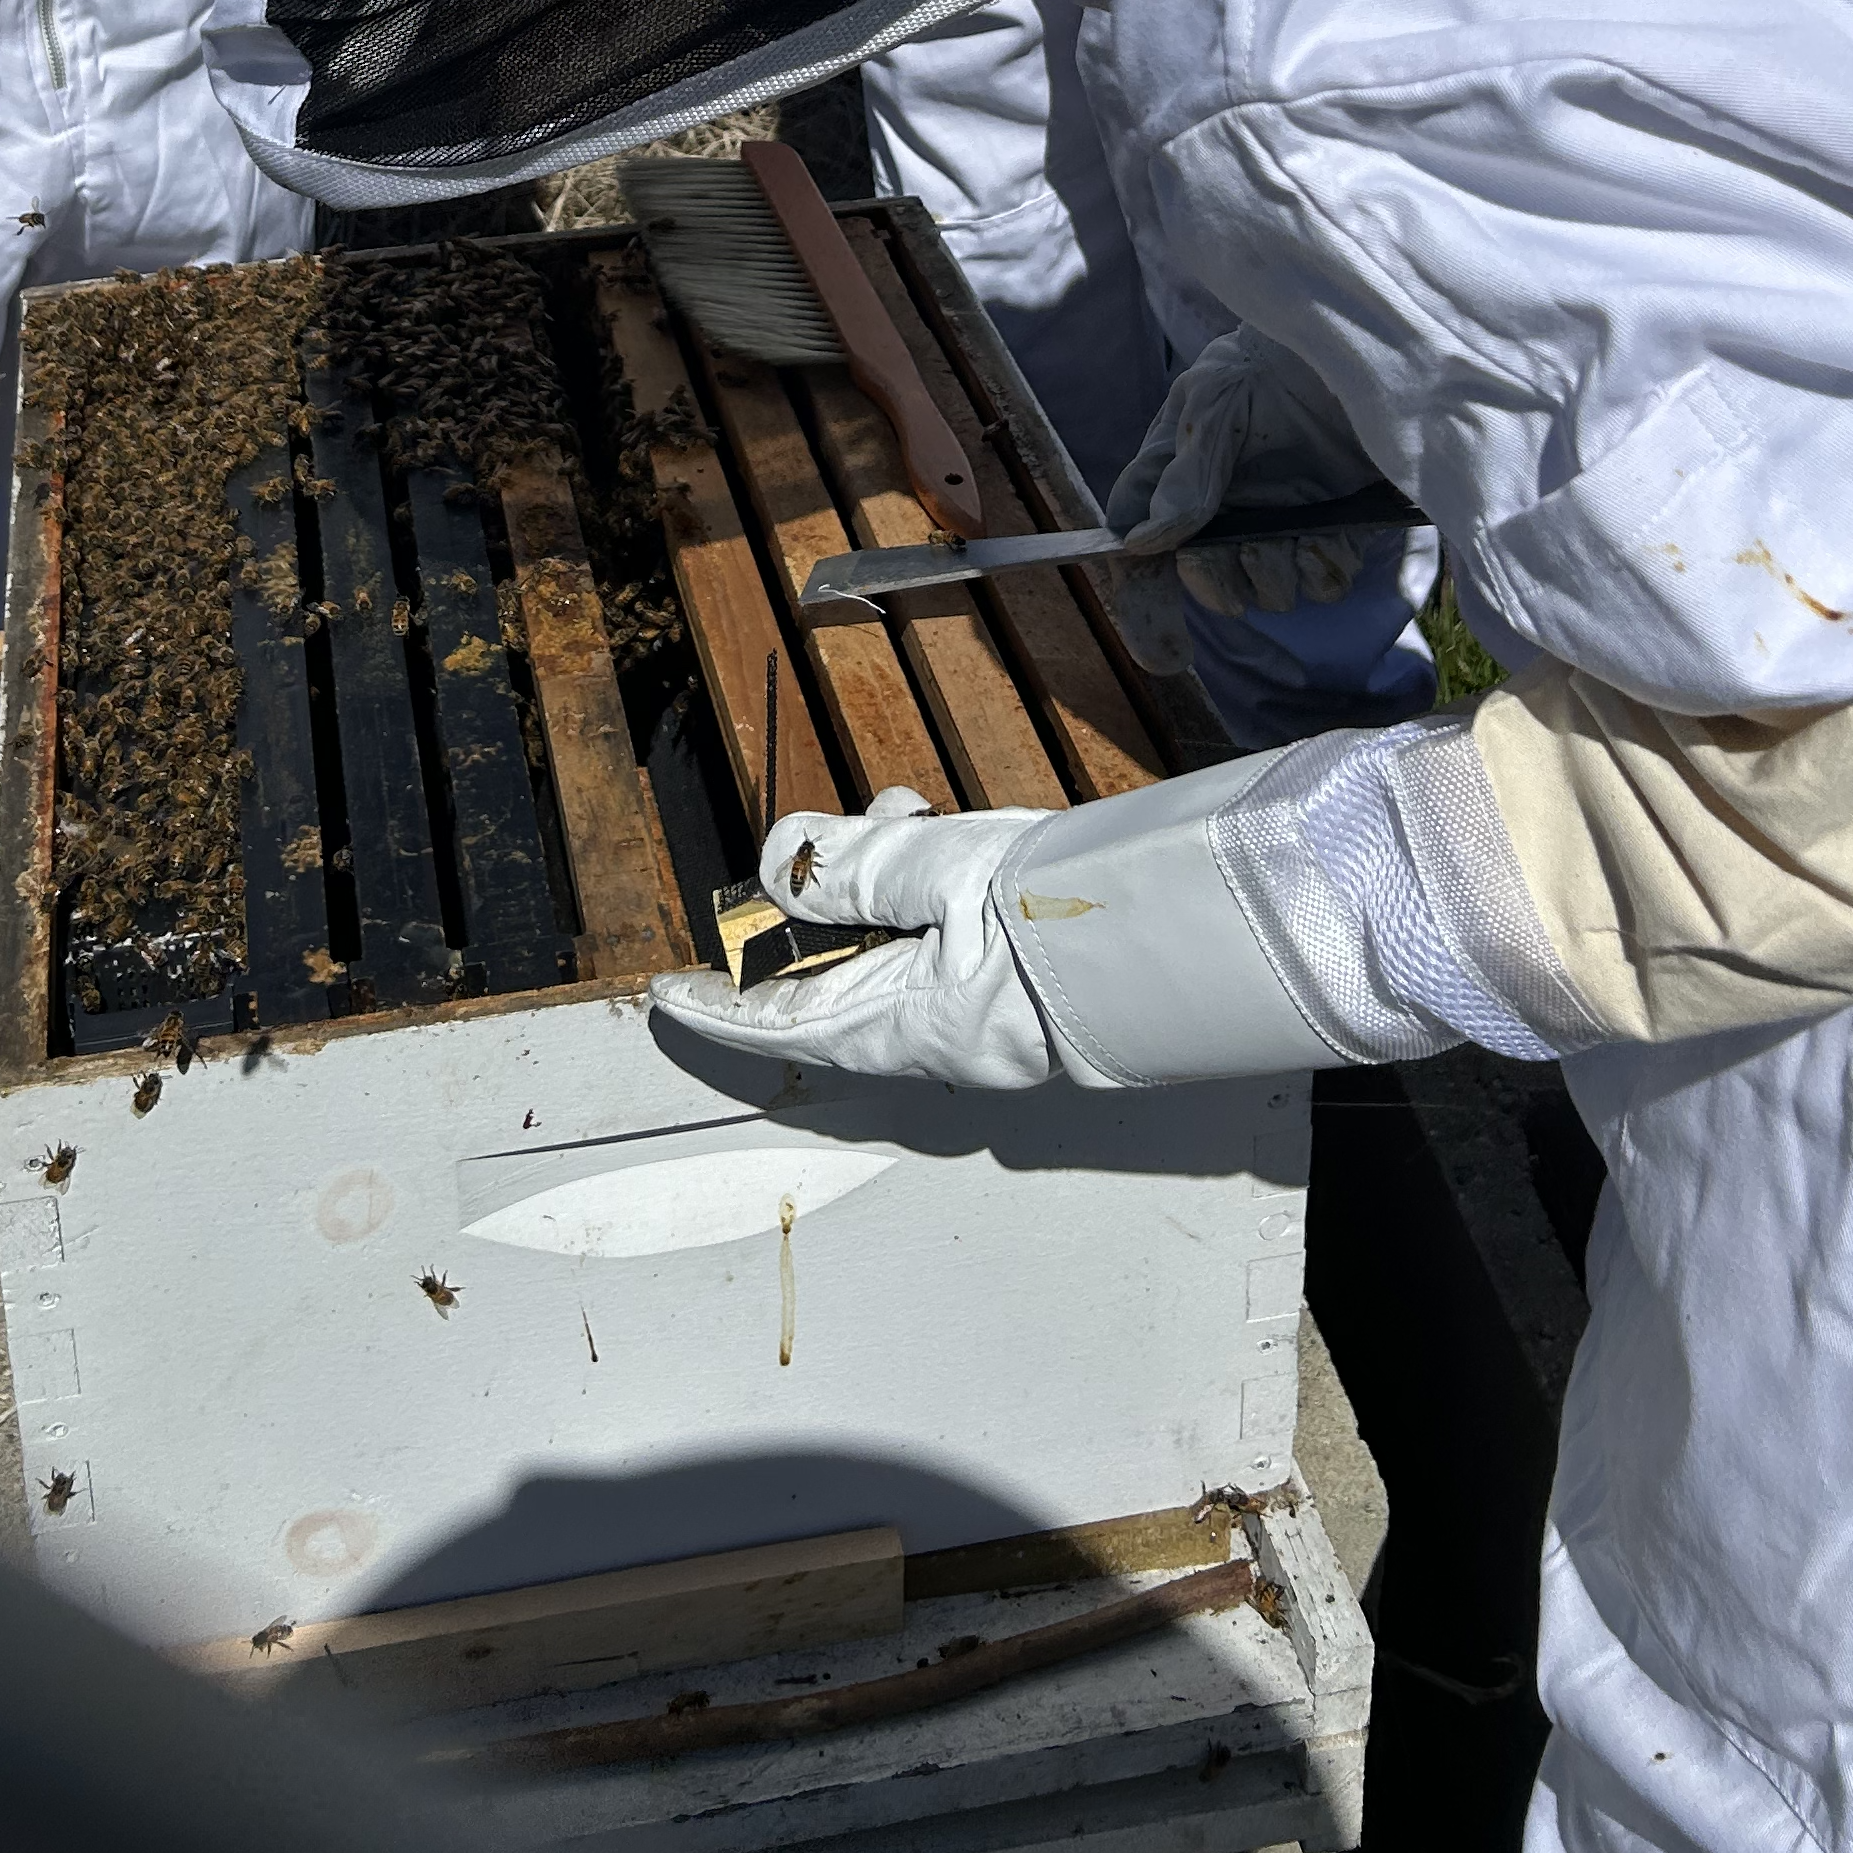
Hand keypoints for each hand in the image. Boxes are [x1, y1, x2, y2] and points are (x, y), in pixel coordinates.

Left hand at [649, 790, 1060, 1087]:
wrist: (1186, 926)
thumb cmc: (1065, 910)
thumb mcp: (938, 867)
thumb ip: (847, 867)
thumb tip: (775, 869)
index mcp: (901, 1026)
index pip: (776, 1023)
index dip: (716, 1004)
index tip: (666, 992)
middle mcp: (931, 1033)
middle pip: (830, 972)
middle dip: (812, 902)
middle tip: (816, 840)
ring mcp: (975, 1012)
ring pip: (887, 943)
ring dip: (877, 878)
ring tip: (902, 818)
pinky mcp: (1013, 981)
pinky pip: (939, 937)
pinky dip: (926, 883)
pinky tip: (946, 831)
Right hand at [1106, 327, 1381, 616]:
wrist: (1349, 345)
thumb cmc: (1268, 362)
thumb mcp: (1213, 404)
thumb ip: (1185, 476)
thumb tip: (1145, 543)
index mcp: (1176, 482)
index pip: (1142, 553)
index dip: (1145, 606)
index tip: (1164, 653)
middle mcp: (1224, 512)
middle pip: (1208, 584)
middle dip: (1222, 582)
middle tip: (1237, 554)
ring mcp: (1279, 524)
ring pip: (1269, 593)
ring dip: (1275, 575)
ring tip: (1289, 535)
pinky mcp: (1331, 530)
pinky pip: (1323, 583)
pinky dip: (1322, 569)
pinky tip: (1325, 536)